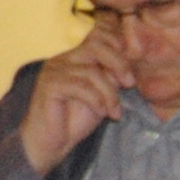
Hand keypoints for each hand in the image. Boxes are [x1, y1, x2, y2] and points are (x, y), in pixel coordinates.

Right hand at [17, 27, 134, 174]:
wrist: (50, 144)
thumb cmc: (74, 121)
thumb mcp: (101, 95)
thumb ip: (111, 77)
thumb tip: (129, 66)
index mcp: (75, 57)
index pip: (98, 35)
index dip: (118, 46)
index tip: (130, 71)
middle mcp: (63, 59)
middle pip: (96, 45)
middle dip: (119, 63)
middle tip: (130, 84)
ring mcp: (54, 71)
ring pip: (92, 71)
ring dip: (109, 93)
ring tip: (114, 111)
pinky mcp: (49, 85)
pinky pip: (80, 86)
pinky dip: (97, 100)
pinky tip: (102, 113)